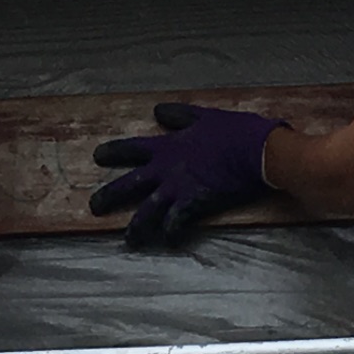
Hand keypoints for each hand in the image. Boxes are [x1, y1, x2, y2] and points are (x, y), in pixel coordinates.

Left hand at [88, 101, 283, 245]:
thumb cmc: (236, 132)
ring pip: (147, 211)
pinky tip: (167, 243)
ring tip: (128, 240)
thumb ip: (180, 115)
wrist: (259, 152)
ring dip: (136, 227)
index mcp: (168, 145)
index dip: (113, 152)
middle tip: (94, 207)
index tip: (97, 156)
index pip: (132, 148)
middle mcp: (166, 168)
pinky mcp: (194, 204)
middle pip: (129, 184)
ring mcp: (178, 188)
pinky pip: (176, 223)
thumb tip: (159, 110)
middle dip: (109, 196)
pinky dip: (171, 234)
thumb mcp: (205, 115)